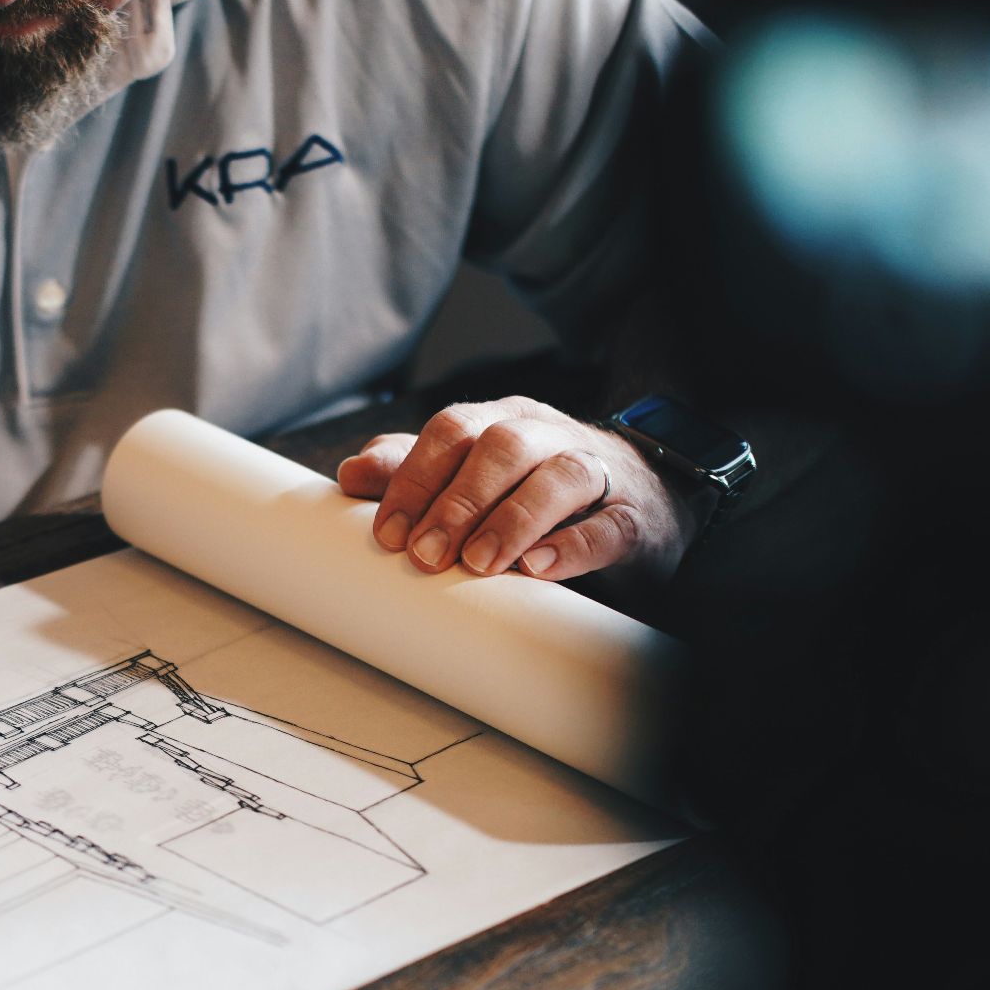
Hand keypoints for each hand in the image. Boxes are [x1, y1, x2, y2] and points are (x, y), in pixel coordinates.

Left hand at [336, 395, 702, 582]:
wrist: (640, 501)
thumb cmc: (534, 488)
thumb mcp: (471, 474)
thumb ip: (413, 470)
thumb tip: (349, 474)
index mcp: (501, 421)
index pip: (452, 430)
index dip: (414, 478)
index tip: (387, 533)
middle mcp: (548, 435)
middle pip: (501, 447)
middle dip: (456, 501)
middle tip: (424, 554)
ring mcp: (598, 472)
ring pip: (558, 476)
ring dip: (511, 519)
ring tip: (477, 563)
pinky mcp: (633, 518)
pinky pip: (608, 525)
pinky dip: (572, 546)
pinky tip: (538, 568)